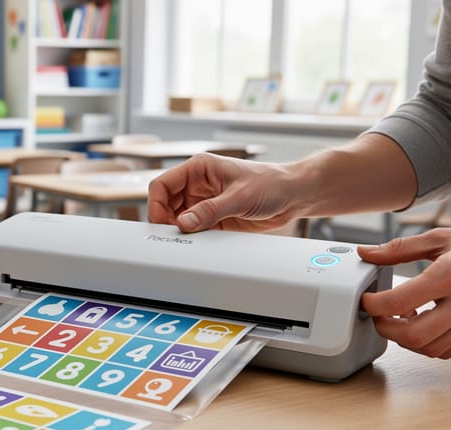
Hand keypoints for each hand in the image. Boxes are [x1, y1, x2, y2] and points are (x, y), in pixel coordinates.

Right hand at [147, 153, 304, 232]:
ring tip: (187, 238)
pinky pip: (192, 228)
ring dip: (178, 229)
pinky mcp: (212, 217)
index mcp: (199, 168)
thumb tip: (184, 223)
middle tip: (172, 235)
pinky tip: (196, 241)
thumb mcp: (239, 197)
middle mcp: (197, 184)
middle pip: (165, 203)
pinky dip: (191, 236)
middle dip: (165, 220)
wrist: (294, 195)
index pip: (162, 184)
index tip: (160, 222)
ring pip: (176, 217)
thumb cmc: (272, 183)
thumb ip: (210, 211)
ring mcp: (203, 201)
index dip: (156, 204)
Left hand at [359, 228, 450, 358]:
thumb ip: (401, 248)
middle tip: (379, 315)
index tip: (366, 300)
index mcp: (449, 276)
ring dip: (407, 338)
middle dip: (387, 328)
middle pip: (414, 334)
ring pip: (430, 348)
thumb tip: (367, 253)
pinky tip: (424, 323)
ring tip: (403, 316)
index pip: (399, 301)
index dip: (373, 305)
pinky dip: (427, 343)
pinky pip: (446, 351)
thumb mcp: (440, 240)